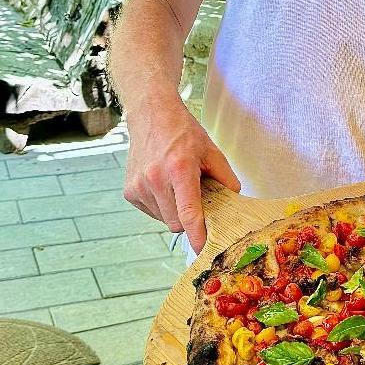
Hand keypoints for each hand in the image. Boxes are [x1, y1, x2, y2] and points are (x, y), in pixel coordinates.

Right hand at [122, 91, 239, 252]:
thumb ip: (226, 178)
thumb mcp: (211, 150)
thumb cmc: (182, 132)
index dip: (198, 235)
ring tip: (176, 184)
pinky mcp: (129, 191)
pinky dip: (161, 205)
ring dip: (174, 211)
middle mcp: (155, 179)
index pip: (189, 213)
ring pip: (164, 220)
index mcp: (179, 169)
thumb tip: (235, 201)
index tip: (205, 250)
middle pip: (177, 223)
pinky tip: (163, 185)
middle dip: (189, 218)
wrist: (151, 115)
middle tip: (195, 196)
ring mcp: (139, 186)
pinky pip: (152, 212)